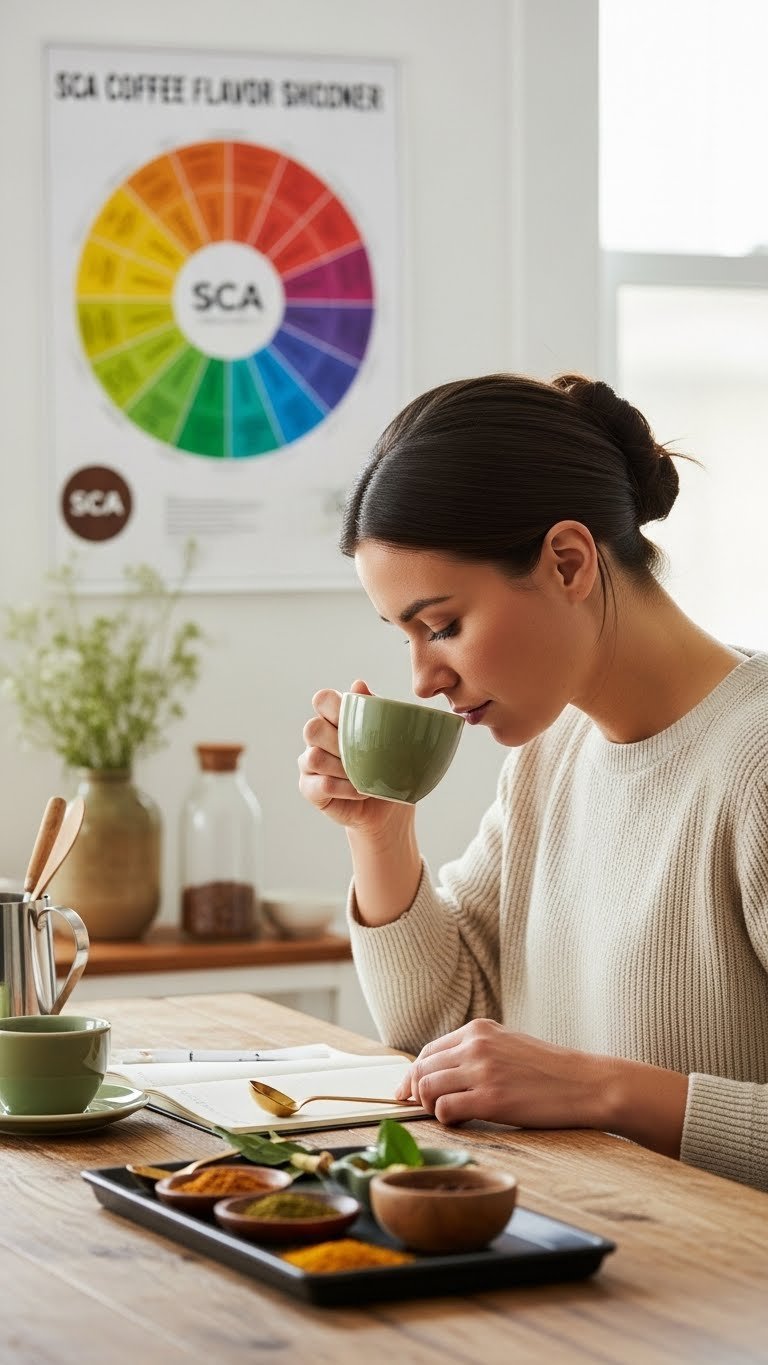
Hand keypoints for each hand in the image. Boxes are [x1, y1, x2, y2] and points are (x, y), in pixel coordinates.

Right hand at [298, 680, 412, 837]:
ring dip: (342, 768)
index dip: (335, 706)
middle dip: (339, 742)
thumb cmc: (390, 764)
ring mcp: (309, 763)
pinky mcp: (309, 788)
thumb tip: (359, 684)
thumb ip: (374, 709)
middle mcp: (318, 738)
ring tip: (363, 776)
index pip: (322, 699)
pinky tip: (361, 791)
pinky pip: (321, 784)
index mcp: (335, 718)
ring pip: (313, 757)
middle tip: (362, 753)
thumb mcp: (390, 735)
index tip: (356, 720)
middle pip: (312, 728)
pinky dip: (345, 788)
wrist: (391, 804)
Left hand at [394, 1018, 688, 1157]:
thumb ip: (477, 1052)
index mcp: (478, 1030)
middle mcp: (475, 1046)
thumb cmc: (549, 1070)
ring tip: (448, 1116)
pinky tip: (462, 1123)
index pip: (428, 1051)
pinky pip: (446, 1110)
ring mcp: (482, 1071)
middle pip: (422, 1069)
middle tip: (420, 1111)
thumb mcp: (509, 1046)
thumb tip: (442, 1073)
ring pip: (428, 1089)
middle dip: (415, 1093)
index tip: (408, 1093)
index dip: (413, 1075)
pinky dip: (446, 1120)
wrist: (586, 1083)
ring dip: (430, 1107)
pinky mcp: (490, 1099)